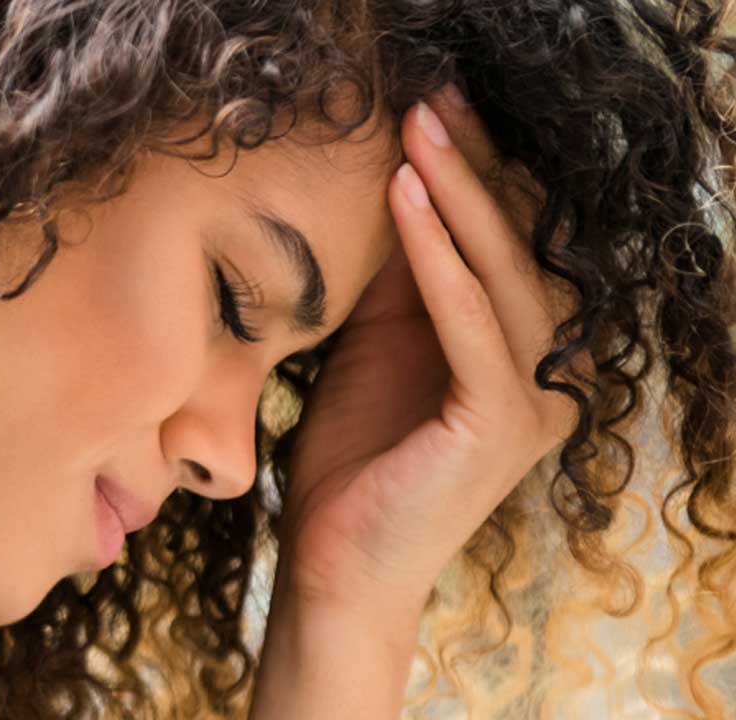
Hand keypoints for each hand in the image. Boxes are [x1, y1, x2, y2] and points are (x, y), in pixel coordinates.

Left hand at [274, 83, 591, 613]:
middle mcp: (542, 372)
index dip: (473, 175)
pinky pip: (472, 322)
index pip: (503, 247)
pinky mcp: (502, 426)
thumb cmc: (348, 456)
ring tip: (416, 129)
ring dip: (459, 195)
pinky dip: (439, 258)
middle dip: (472, 167)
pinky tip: (406, 196)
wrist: (332, 561)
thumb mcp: (374, 344)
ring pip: (504, 274)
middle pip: (515, 248)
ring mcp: (533, 402)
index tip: (433, 112)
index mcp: (514, 354)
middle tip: (431, 97)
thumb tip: (397, 184)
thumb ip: (400, 279)